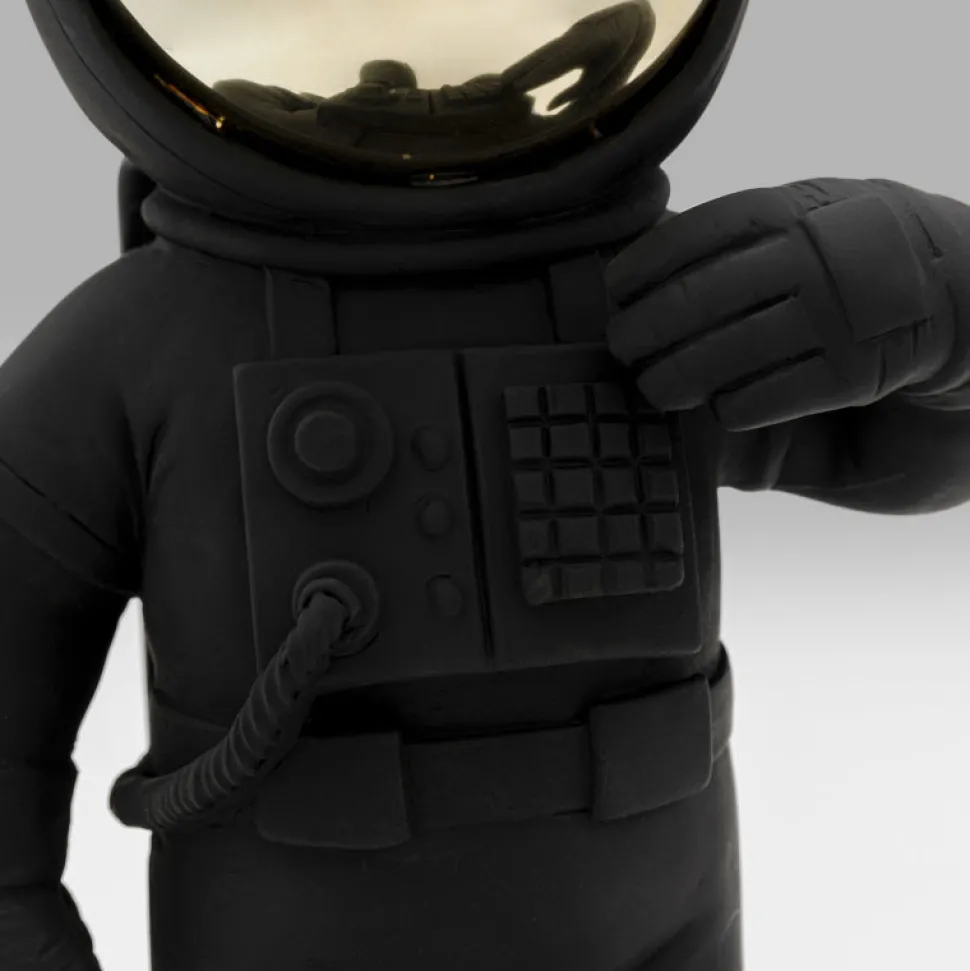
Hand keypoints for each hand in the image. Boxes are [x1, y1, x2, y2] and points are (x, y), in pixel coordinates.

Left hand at [606, 180, 954, 429]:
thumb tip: (659, 297)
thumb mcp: (811, 238)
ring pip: (726, 351)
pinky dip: (731, 405)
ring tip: (655, 388)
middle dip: (644, 328)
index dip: (647, 263)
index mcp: (802, 211)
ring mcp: (840, 315)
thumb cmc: (862, 276)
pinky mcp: (859, 373)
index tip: (616, 289)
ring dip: (676, 375)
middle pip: (700, 296)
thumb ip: (748, 259)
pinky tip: (720, 407)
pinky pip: (767, 395)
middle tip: (622, 347)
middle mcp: (818, 258)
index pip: (703, 230)